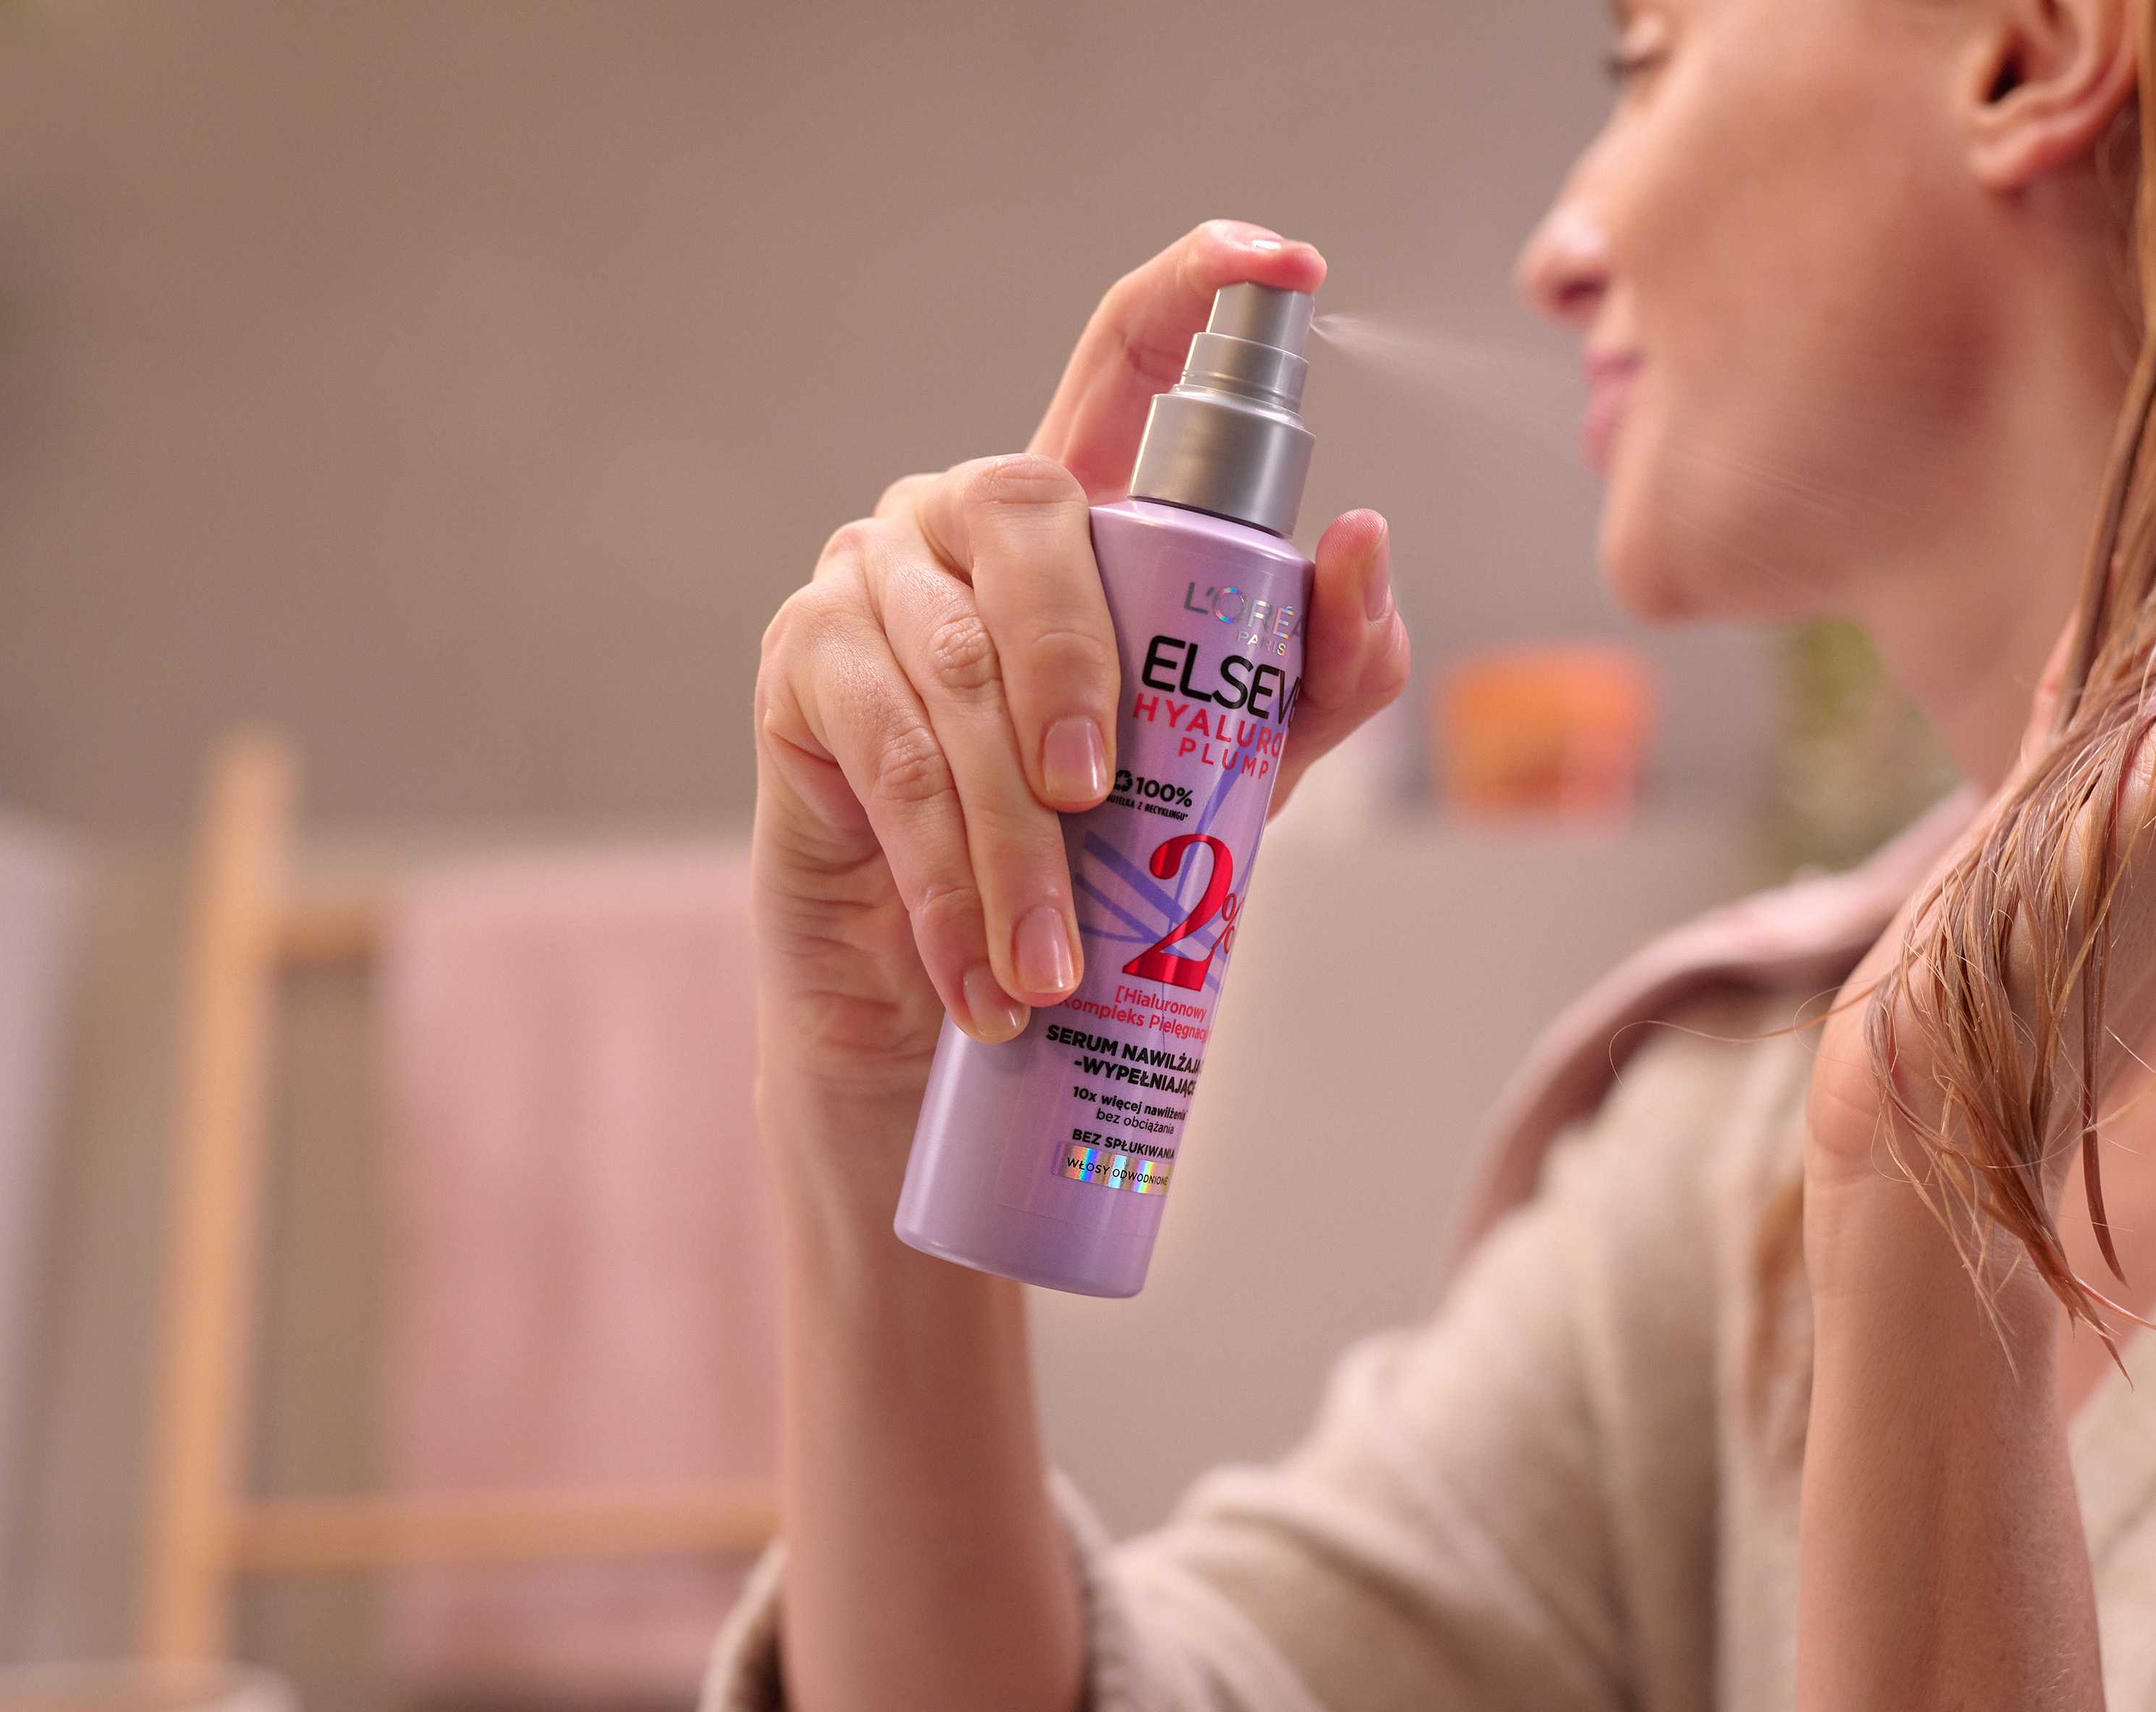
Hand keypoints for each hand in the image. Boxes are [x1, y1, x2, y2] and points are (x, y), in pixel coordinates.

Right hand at [753, 221, 1410, 1091]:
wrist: (944, 1005)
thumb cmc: (1088, 870)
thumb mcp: (1225, 777)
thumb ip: (1305, 676)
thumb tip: (1357, 541)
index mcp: (1079, 520)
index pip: (1124, 362)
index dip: (1194, 290)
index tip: (1285, 262)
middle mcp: (964, 518)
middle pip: (1031, 509)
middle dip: (1078, 665)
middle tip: (1099, 800)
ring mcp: (868, 579)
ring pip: (955, 668)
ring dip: (1009, 830)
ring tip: (1048, 966)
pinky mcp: (798, 667)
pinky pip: (886, 754)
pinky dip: (941, 877)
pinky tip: (976, 971)